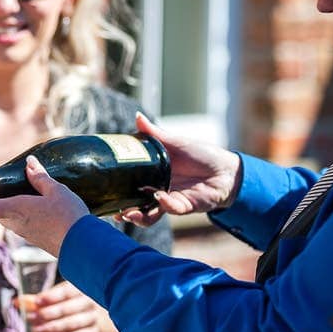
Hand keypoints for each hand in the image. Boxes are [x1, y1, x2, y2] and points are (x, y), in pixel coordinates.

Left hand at [0, 156, 87, 257]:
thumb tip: (29, 163)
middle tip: (4, 183)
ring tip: (24, 191)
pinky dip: (22, 214)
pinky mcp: (33, 239)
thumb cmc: (69, 216)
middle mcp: (15, 223)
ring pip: (7, 218)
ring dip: (9, 205)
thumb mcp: (56, 190)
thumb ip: (40, 177)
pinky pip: (20, 224)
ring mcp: (23, 233)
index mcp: (15, 209)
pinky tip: (37, 206)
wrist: (83, 246)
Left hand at [22, 281, 124, 331]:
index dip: (52, 296)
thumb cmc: (78, 299)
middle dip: (46, 314)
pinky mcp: (97, 331)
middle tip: (29, 318)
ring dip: (51, 327)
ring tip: (35, 330)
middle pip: (67, 309)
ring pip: (73, 323)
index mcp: (83, 286)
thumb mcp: (63, 293)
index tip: (36, 301)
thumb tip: (17, 302)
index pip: (67, 291)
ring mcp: (95, 316)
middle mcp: (91, 300)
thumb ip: (41, 299)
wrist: (109, 309)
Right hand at [118, 112, 242, 226]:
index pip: (130, 185)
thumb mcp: (175, 142)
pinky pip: (171, 209)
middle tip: (115, 210)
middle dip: (124, 210)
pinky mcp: (184, 207)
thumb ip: (154, 133)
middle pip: (136, 205)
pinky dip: (164, 204)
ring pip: (150, 214)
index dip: (118, 191)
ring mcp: (170, 200)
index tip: (105, 191)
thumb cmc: (202, 155)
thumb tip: (137, 116)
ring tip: (129, 213)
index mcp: (153, 175)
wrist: (227, 170)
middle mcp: (158, 190)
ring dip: (139, 215)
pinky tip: (160, 197)